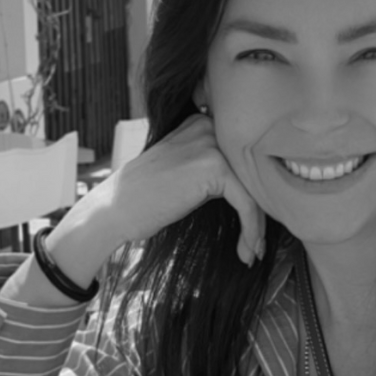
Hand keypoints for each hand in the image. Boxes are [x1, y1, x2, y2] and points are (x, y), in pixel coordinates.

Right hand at [58, 114, 266, 269]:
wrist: (113, 209)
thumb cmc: (146, 197)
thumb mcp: (183, 167)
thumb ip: (213, 164)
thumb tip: (258, 187)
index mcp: (202, 123)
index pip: (244, 158)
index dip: (256, 192)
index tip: (256, 224)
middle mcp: (209, 127)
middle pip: (253, 173)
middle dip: (261, 212)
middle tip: (259, 244)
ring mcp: (212, 144)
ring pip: (255, 189)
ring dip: (258, 227)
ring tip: (254, 252)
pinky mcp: (214, 167)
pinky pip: (248, 202)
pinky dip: (251, 231)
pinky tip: (247, 252)